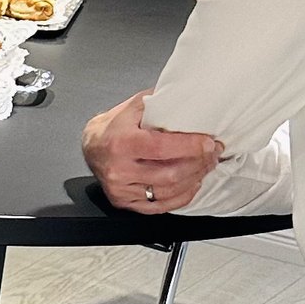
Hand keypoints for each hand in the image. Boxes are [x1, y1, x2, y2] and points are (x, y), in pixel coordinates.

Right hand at [81, 90, 220, 213]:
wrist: (91, 145)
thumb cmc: (114, 126)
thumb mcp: (134, 107)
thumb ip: (161, 103)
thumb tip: (190, 98)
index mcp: (121, 142)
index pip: (162, 148)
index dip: (190, 147)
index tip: (209, 142)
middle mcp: (119, 169)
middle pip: (170, 174)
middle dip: (199, 163)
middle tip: (213, 152)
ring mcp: (122, 189)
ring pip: (168, 191)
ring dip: (195, 178)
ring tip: (206, 165)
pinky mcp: (125, 202)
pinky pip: (161, 206)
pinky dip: (182, 196)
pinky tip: (193, 183)